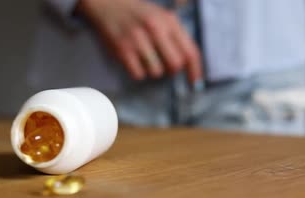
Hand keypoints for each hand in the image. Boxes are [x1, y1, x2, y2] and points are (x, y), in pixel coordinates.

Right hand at [75, 0, 202, 82]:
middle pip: (175, 65)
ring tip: (145, 59)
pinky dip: (138, 72)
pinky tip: (134, 61)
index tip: (194, 83)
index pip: (190, 51)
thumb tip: (188, 64)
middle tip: (164, 64)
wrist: (109, 4)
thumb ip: (177, 36)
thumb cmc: (140, 14)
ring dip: (153, 70)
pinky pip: (138, 74)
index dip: (195, 71)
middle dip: (171, 70)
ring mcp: (138, 40)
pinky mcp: (123, 50)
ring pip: (156, 72)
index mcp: (169, 21)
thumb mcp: (162, 17)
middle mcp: (155, 29)